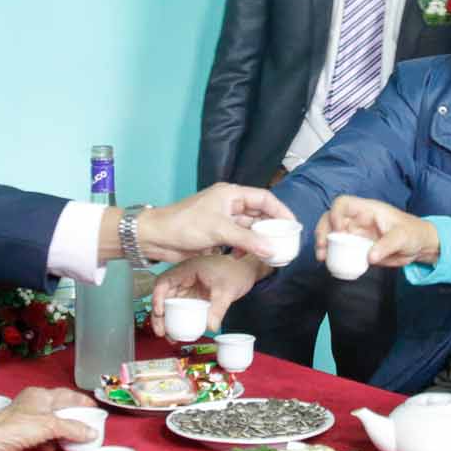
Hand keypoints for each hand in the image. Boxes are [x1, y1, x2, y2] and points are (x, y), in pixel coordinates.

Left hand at [0, 387, 99, 450]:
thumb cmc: (16, 428)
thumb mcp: (50, 425)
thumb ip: (73, 428)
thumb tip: (92, 433)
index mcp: (40, 395)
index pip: (67, 395)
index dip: (82, 401)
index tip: (95, 410)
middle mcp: (34, 405)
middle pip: (61, 410)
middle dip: (75, 419)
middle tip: (90, 425)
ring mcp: (28, 420)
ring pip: (53, 425)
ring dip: (64, 433)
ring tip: (79, 439)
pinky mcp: (23, 436)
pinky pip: (44, 437)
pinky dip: (53, 442)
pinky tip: (59, 449)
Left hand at [105, 184, 298, 265]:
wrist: (157, 237)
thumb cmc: (184, 225)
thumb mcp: (219, 230)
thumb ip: (247, 240)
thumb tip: (272, 250)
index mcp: (231, 194)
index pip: (264, 198)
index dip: (280, 210)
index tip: (293, 224)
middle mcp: (229, 204)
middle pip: (259, 214)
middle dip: (271, 228)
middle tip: (284, 242)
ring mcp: (223, 219)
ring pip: (249, 228)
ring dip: (258, 240)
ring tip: (269, 252)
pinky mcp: (217, 233)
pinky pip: (238, 239)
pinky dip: (244, 247)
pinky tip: (243, 256)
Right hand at [151, 253, 266, 336]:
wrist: (246, 271)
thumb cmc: (237, 272)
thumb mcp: (227, 290)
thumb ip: (218, 308)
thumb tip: (210, 328)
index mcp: (187, 270)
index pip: (164, 282)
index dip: (157, 297)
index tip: (160, 312)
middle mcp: (183, 278)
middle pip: (163, 296)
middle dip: (158, 315)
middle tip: (161, 332)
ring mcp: (187, 287)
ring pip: (170, 304)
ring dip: (166, 320)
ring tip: (169, 337)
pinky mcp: (193, 296)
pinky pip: (181, 309)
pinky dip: (177, 320)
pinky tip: (179, 333)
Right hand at [316, 197, 440, 268]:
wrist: (418, 247)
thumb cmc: (413, 233)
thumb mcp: (403, 237)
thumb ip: (387, 245)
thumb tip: (370, 257)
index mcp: (368, 210)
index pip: (344, 204)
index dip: (336, 214)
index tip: (338, 230)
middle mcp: (358, 220)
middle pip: (331, 218)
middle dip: (322, 230)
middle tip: (322, 247)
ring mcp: (356, 234)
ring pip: (332, 235)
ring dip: (324, 245)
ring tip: (322, 258)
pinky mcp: (357, 248)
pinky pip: (341, 250)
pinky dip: (333, 256)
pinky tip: (331, 265)